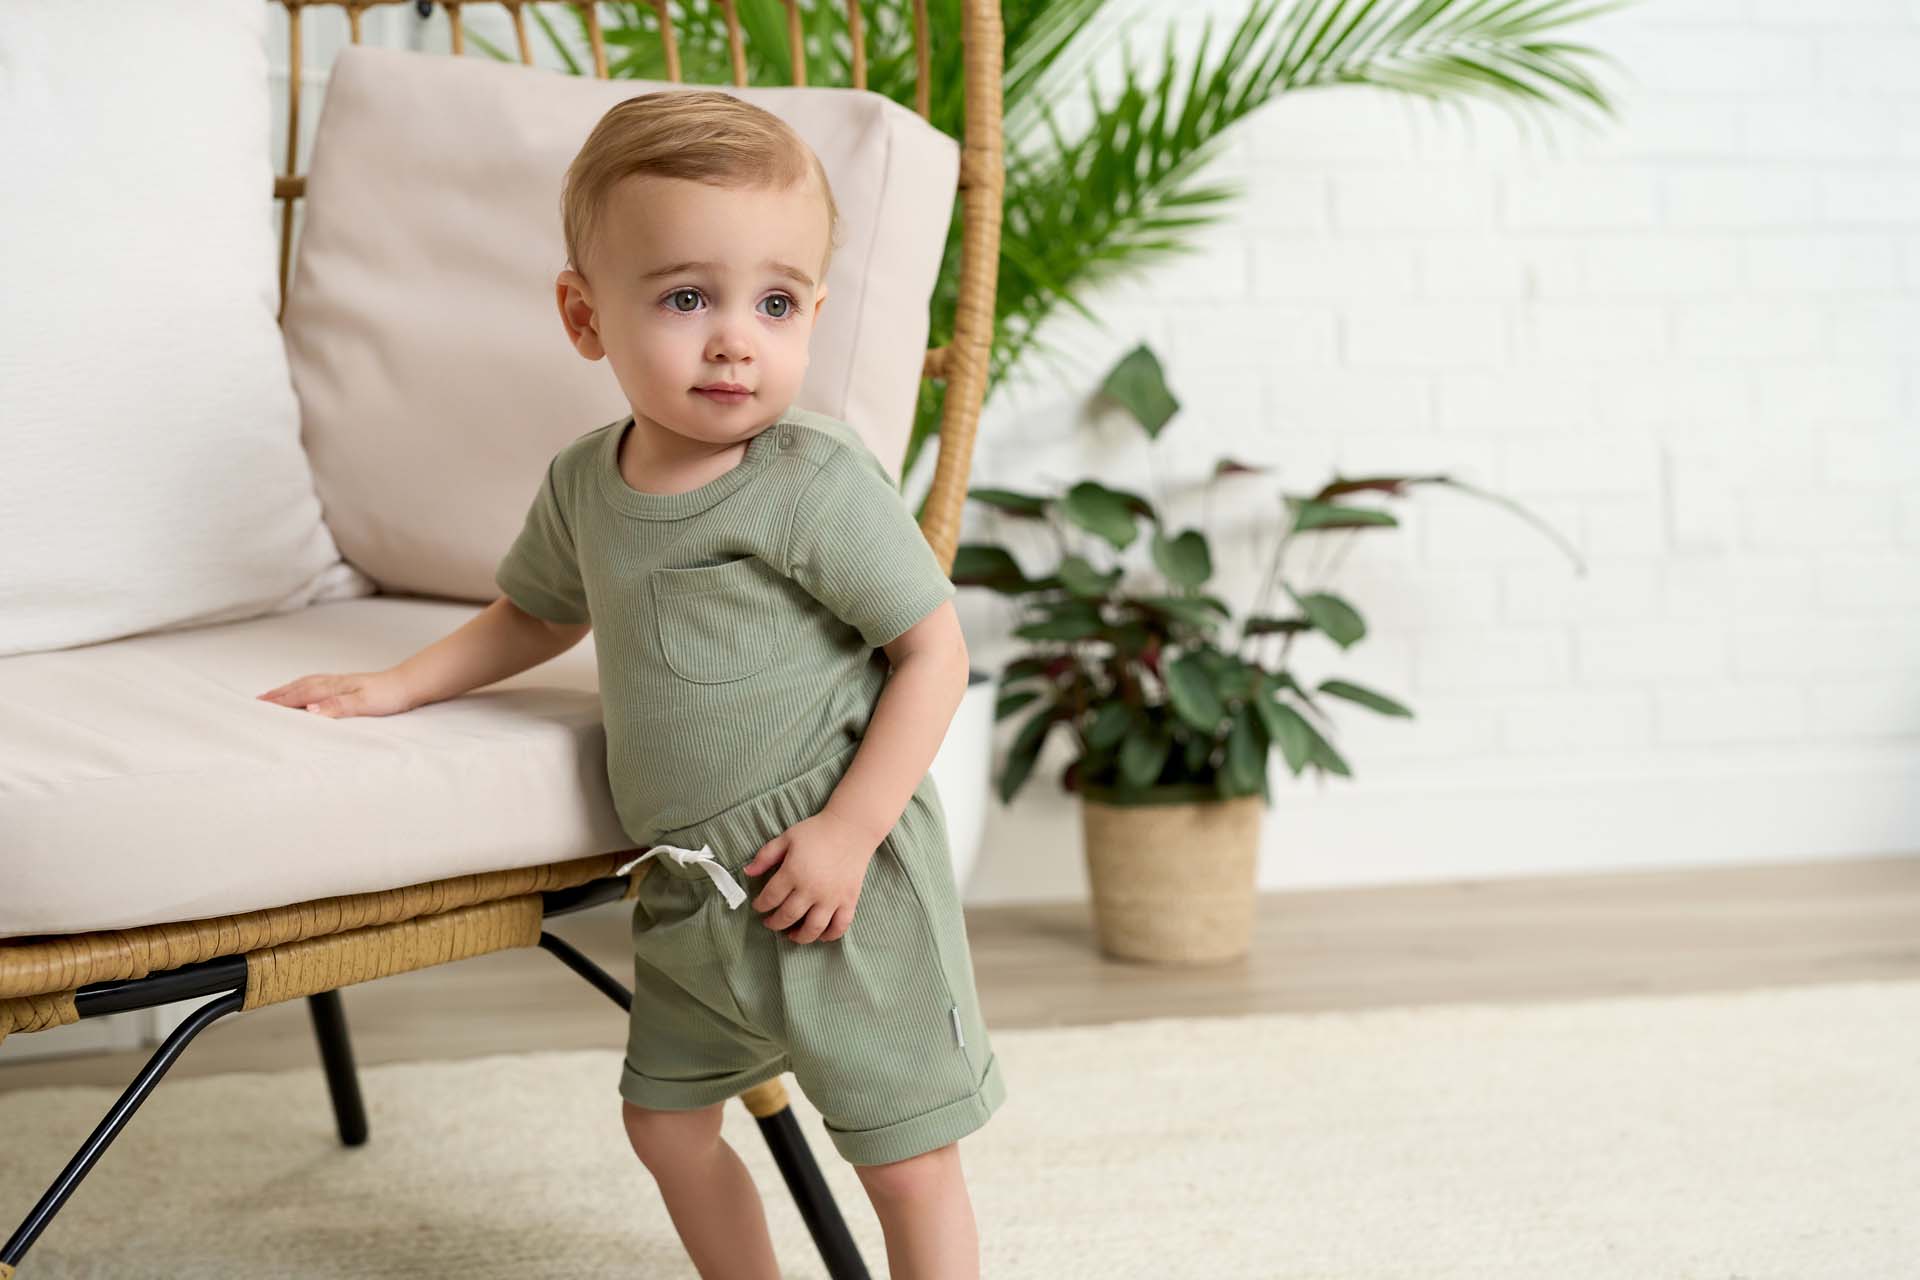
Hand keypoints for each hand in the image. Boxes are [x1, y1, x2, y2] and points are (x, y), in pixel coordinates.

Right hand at [255, 669, 414, 717]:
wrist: (409, 684)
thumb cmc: (388, 695)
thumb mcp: (364, 703)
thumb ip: (337, 706)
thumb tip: (310, 709)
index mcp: (333, 688)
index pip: (300, 695)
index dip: (280, 702)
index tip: (259, 708)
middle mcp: (333, 682)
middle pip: (298, 688)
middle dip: (277, 695)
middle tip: (256, 702)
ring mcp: (339, 682)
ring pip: (306, 684)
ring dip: (287, 690)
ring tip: (272, 696)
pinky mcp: (346, 685)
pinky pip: (316, 684)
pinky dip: (302, 688)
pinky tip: (303, 692)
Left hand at [739, 809, 879, 944]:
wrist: (851, 829)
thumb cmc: (816, 832)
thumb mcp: (787, 838)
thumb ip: (765, 856)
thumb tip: (747, 873)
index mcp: (793, 872)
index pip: (770, 898)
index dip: (760, 905)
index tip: (758, 906)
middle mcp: (811, 889)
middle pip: (787, 916)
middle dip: (774, 923)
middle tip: (770, 922)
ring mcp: (832, 898)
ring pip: (812, 928)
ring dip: (798, 936)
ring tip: (791, 934)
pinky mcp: (849, 901)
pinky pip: (839, 926)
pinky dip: (829, 936)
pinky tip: (820, 935)